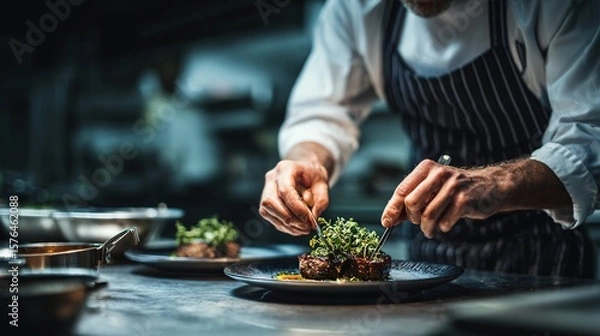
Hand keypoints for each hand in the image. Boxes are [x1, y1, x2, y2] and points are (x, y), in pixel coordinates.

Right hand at [259, 160, 329, 235]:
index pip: (285, 190)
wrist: (306, 173)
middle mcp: (272, 178)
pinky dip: (284, 226)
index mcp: (286, 168)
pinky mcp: (265, 203)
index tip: (309, 219)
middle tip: (307, 227)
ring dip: (287, 225)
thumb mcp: (323, 185)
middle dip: (289, 218)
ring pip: (267, 211)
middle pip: (270, 202)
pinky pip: (270, 217)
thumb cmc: (314, 177)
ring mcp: (266, 190)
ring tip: (304, 229)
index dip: (296, 208)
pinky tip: (297, 228)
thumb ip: (321, 201)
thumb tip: (313, 217)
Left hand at [380, 159, 508, 237]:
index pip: (402, 190)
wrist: (490, 186)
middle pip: (412, 203)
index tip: (386, 222)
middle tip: (418, 223)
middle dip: (412, 218)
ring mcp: (453, 186)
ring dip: (427, 228)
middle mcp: (439, 174)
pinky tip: (447, 222)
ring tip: (430, 229)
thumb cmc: (455, 190)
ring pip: (427, 215)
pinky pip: (444, 222)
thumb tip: (389, 219)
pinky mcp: (465, 199)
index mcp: (426, 168)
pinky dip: (443, 227)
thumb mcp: (432, 189)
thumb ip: (411, 202)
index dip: (392, 208)